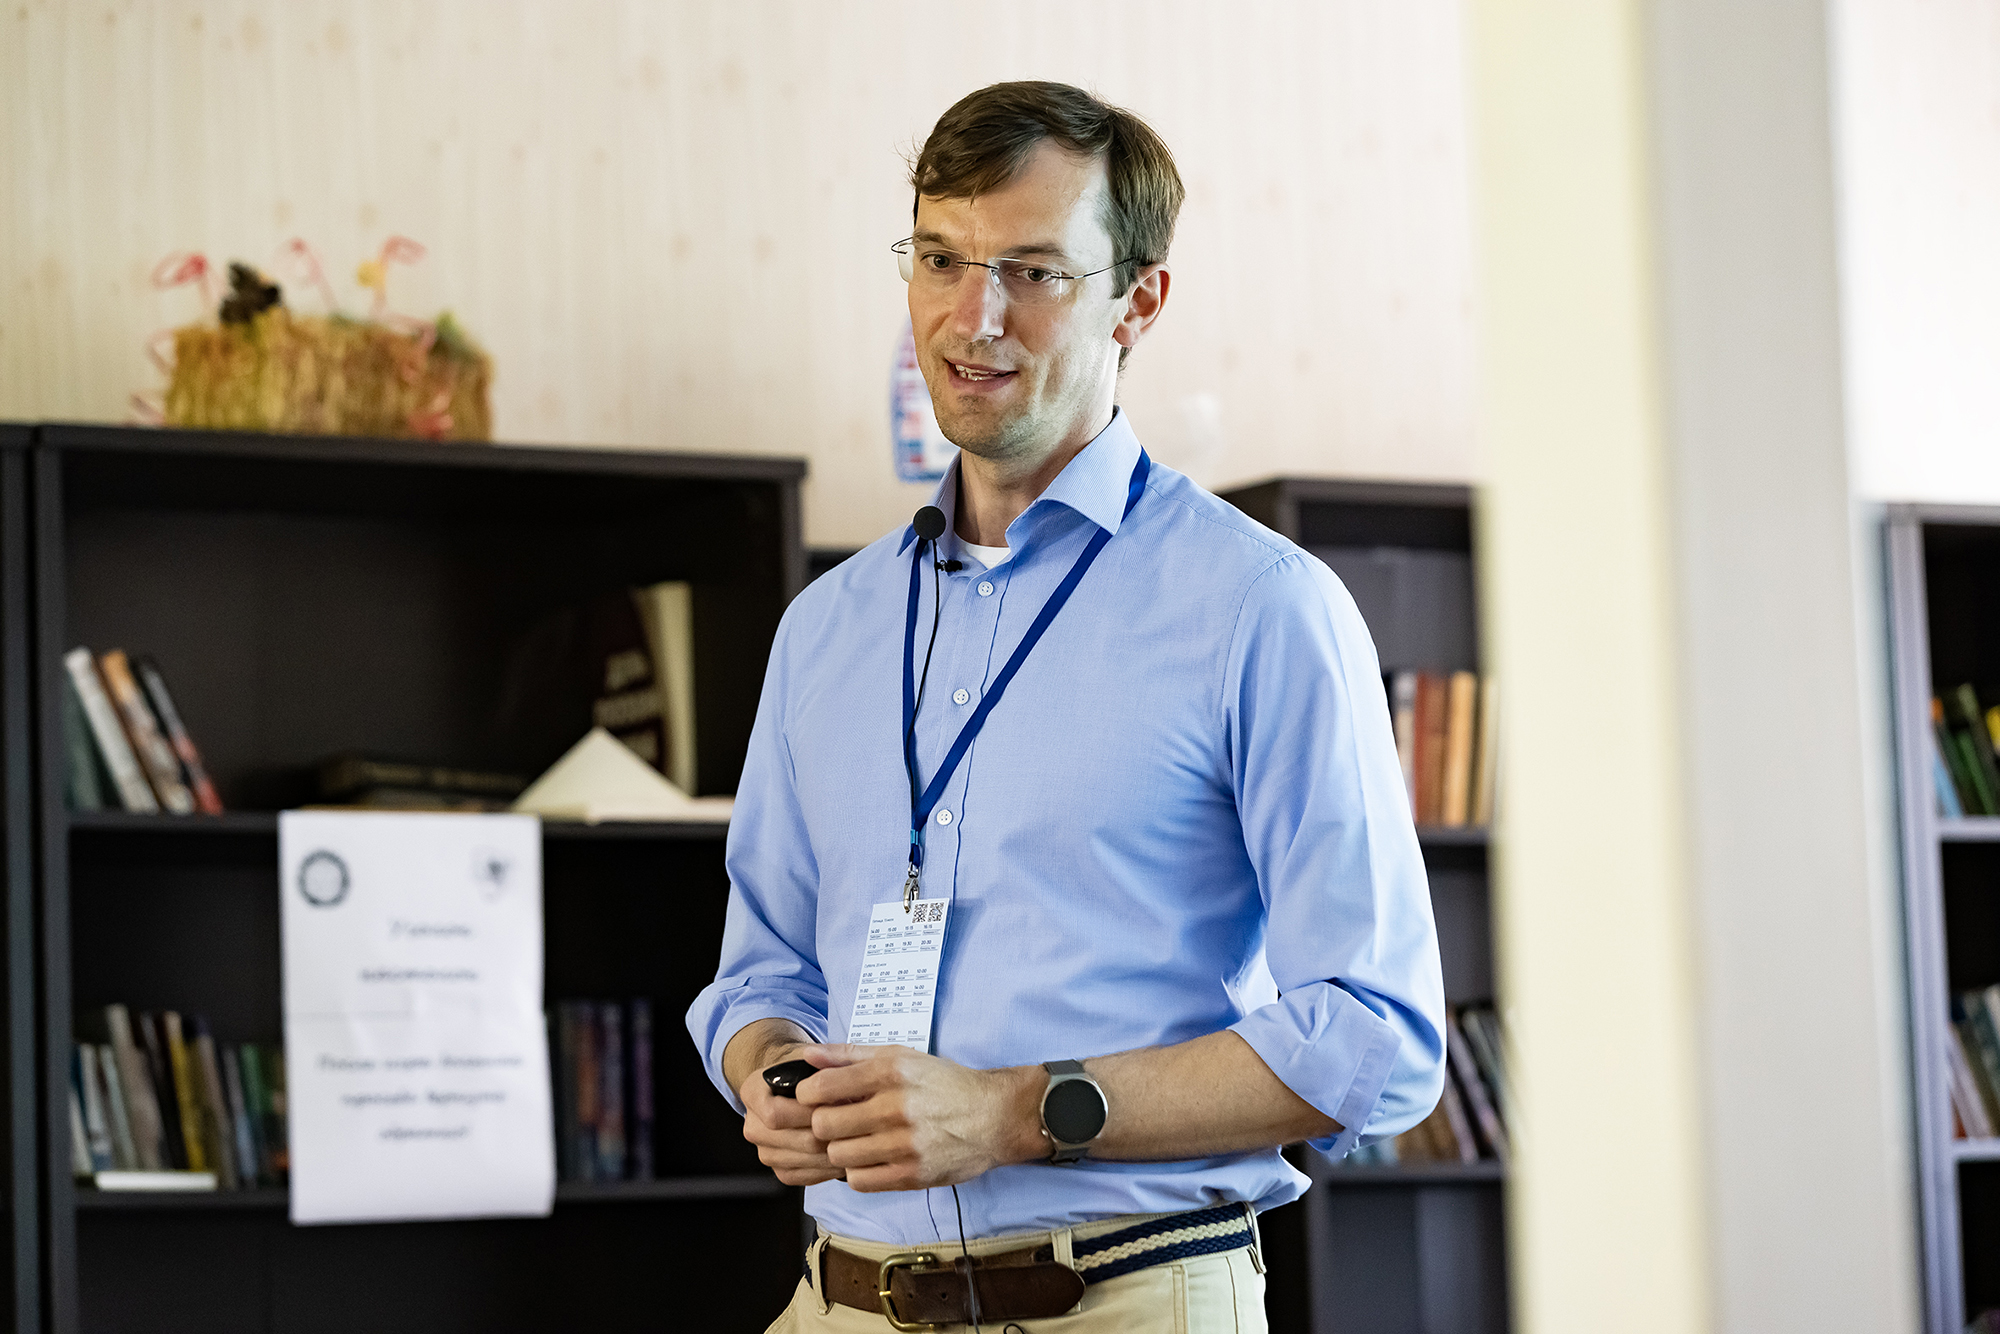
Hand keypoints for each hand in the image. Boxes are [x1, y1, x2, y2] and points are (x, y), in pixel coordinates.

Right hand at [738, 1046, 845, 1186]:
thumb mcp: (811, 1060)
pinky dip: (828, 1169)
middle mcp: (753, 1125)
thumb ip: (824, 1068)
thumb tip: (842, 1087)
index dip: (809, 1113)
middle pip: (793, 1140)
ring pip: (802, 1161)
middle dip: (829, 1132)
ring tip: (856, 1139)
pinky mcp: (780, 1170)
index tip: (836, 1106)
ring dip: (832, 1152)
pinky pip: (804, 1177)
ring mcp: (764, 1151)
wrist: (796, 1085)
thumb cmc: (806, 1073)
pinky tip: (845, 1155)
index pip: (776, 1113)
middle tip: (856, 1125)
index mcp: (753, 1092)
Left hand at [797, 1044, 1039, 1191]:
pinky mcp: (912, 1174)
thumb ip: (849, 1055)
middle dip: (824, 1124)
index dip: (808, 1095)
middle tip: (837, 1121)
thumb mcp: (900, 1057)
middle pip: (824, 1125)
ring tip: (858, 1139)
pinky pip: (859, 1181)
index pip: (821, 1088)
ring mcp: (904, 1144)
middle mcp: (895, 1107)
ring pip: (839, 1155)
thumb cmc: (943, 1084)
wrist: (993, 1116)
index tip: (815, 1098)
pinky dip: (859, 1171)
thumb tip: (807, 1056)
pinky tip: (873, 1157)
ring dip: (842, 1149)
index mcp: (890, 1072)